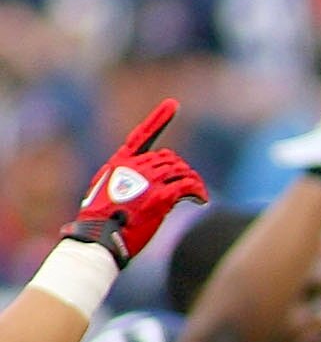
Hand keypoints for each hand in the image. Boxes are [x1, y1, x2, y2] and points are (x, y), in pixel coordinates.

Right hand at [66, 101, 206, 262]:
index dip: (159, 119)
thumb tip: (157, 186)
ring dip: (193, 181)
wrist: (100, 237)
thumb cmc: (103, 222)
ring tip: (196, 194)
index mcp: (120, 163)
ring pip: (182, 170)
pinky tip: (201, 200)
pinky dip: (198, 192)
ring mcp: (148, 181)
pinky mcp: (161, 197)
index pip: (142, 135)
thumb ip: (130, 182)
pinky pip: (189, 186)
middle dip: (181, 170)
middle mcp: (135, 167)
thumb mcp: (109, 193)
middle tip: (189, 185)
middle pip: (169, 158)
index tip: (173, 104)